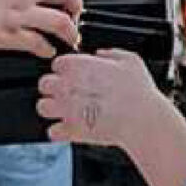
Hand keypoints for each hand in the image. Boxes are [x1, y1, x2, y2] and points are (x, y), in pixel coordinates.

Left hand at [39, 48, 161, 148]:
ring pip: (43, 107)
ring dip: (55, 110)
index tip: (79, 77)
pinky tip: (75, 129)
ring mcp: (64, 109)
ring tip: (72, 113)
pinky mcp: (69, 130)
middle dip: (57, 89)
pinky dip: (62, 132)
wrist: (143, 120)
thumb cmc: (139, 91)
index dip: (69, 71)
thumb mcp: (131, 61)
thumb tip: (101, 54)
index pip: (58, 64)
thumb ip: (112, 53)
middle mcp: (64, 85)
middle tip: (74, 95)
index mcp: (76, 66)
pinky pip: (53, 132)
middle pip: (45, 84)